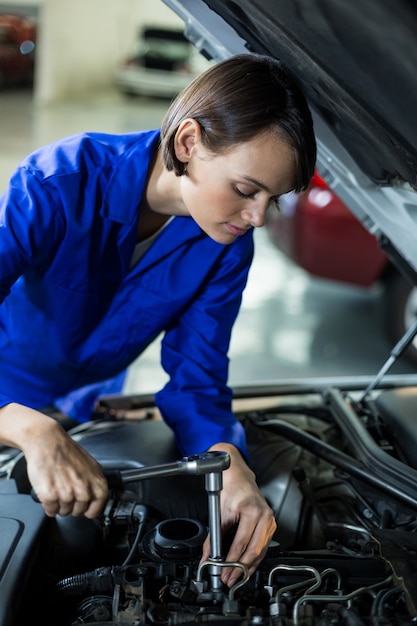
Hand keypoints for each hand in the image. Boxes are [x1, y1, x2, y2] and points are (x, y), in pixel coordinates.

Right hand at [0, 403, 107, 517]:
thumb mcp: (90, 465)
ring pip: (64, 512)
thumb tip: (95, 498)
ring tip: (57, 486)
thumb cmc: (66, 450)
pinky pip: (50, 511)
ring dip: (59, 504)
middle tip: (66, 489)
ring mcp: (67, 494)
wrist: (47, 441)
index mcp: (97, 483)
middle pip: (78, 512)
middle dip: (71, 505)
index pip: (96, 510)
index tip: (83, 507)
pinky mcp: (50, 496)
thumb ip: (94, 482)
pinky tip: (49, 491)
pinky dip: (48, 505)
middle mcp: (83, 490)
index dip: (88, 509)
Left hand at [201, 442, 276, 586]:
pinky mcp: (271, 524)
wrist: (239, 477)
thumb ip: (212, 538)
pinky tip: (247, 567)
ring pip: (261, 551)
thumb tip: (207, 557)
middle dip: (241, 568)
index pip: (241, 543)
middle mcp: (264, 516)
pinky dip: (255, 558)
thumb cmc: (231, 490)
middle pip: (255, 551)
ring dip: (249, 567)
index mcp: (252, 511)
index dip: (232, 561)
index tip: (224, 571)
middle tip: (230, 578)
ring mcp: (270, 520)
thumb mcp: (219, 513)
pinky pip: (264, 546)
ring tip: (237, 577)